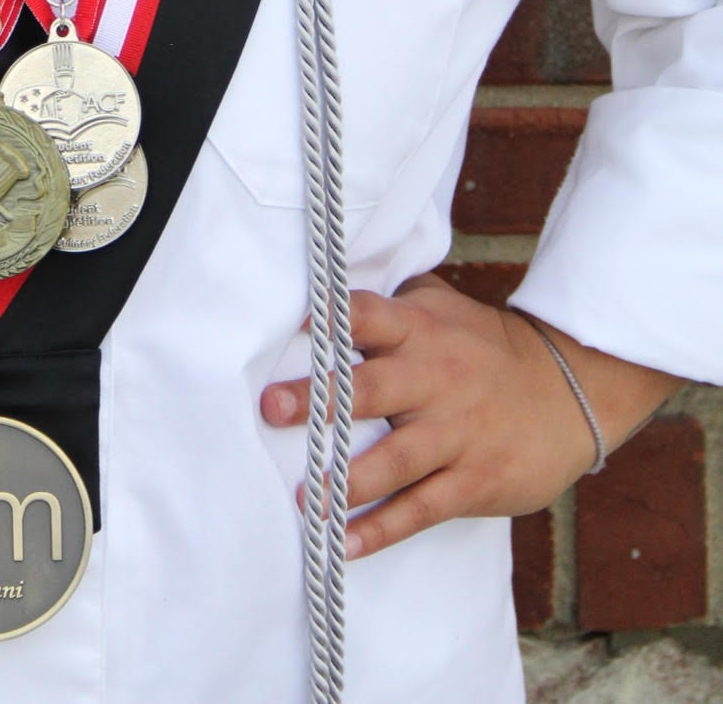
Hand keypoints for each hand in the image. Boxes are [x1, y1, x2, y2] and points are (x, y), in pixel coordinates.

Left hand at [259, 272, 682, 559]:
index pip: (370, 315)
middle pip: (371, 388)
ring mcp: (456, 433)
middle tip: (272, 408)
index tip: (296, 324)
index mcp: (420, 331)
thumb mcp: (442, 309)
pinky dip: (384, 528)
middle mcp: (434, 378)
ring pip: (396, 458)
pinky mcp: (475, 480)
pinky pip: (423, 508)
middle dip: (320, 399)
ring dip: (348, 480)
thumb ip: (390, 305)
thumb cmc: (484, 346)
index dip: (334, 317)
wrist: (571, 391)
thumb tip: (323, 297)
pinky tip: (346, 545)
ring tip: (304, 499)